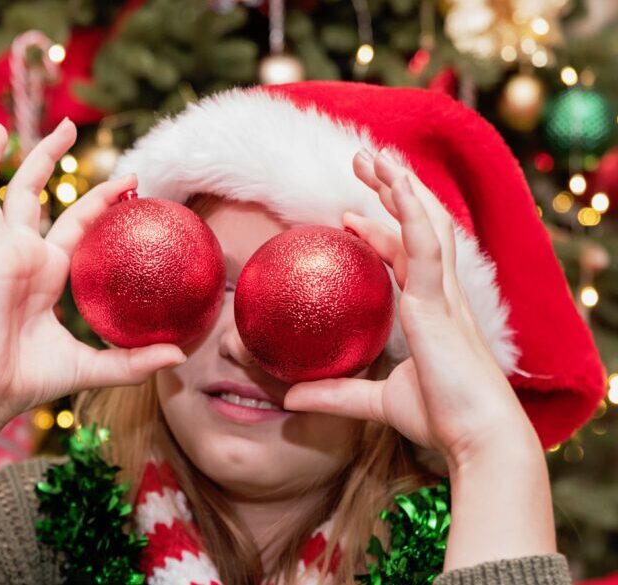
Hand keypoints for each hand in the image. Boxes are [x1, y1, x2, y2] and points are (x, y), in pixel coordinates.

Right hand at [0, 119, 186, 426]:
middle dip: (45, 156)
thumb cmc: (27, 381)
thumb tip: (179, 356)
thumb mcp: (89, 367)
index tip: (130, 179)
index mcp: (46, 271)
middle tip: (68, 126)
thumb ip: (130, 363)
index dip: (98, 198)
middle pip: (29, 193)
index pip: (74, 221)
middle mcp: (21, 256)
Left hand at [283, 148, 539, 468]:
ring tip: (373, 156)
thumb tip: (290, 398)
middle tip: (362, 164)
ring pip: (426, 223)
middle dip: (393, 192)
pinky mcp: (440, 302)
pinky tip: (394, 185)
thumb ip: (337, 395)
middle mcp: (442, 295)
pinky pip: (426, 245)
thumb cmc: (442, 420)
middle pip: (419, 226)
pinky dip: (411, 211)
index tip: (349, 218)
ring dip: (401, 186)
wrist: (478, 440)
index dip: (381, 233)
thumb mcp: (378, 402)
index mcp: (433, 312)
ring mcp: (444, 295)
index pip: (406, 257)